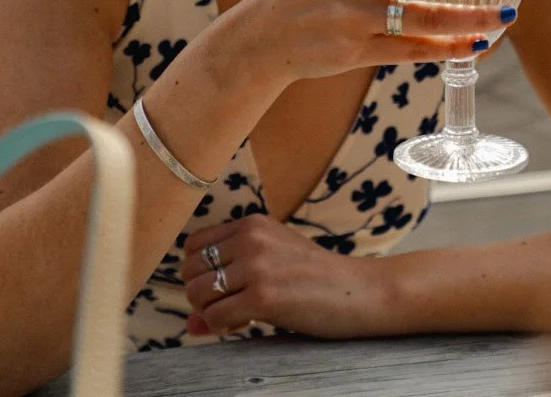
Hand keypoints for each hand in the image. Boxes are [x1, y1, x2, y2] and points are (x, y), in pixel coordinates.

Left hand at [179, 214, 388, 338]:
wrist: (360, 291)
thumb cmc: (317, 280)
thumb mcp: (273, 266)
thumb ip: (230, 284)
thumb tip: (190, 325)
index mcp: (251, 223)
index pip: (192, 245)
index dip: (199, 272)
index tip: (221, 287)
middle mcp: (250, 238)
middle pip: (189, 271)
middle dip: (201, 296)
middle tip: (228, 306)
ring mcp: (256, 266)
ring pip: (197, 294)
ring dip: (210, 313)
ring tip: (238, 315)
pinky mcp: (263, 296)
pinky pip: (215, 317)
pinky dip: (221, 328)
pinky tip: (244, 325)